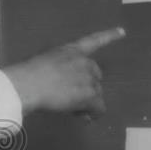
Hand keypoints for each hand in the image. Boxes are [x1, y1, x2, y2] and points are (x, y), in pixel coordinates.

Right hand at [3, 27, 124, 116]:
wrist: (29, 85)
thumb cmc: (28, 74)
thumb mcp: (45, 63)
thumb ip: (58, 69)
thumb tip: (60, 86)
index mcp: (71, 50)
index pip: (94, 40)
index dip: (109, 36)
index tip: (122, 31)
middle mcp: (84, 61)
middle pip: (96, 76)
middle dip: (88, 86)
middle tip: (71, 97)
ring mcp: (89, 78)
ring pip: (96, 94)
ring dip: (86, 102)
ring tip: (70, 109)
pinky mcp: (90, 95)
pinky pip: (99, 108)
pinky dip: (94, 113)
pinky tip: (86, 118)